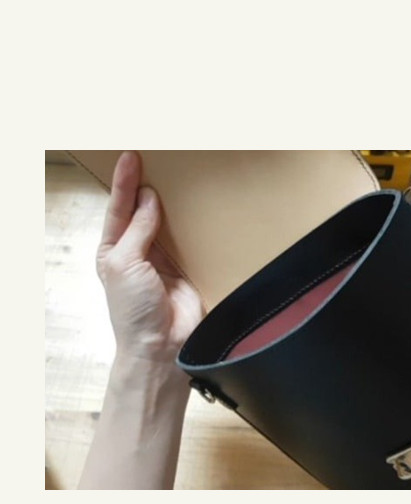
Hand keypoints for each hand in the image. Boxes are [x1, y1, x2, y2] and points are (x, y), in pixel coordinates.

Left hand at [96, 151, 202, 363]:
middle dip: (148, 186)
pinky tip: (203, 207)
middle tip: (158, 157)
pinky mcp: (189, 267)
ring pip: (169, 223)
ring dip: (175, 203)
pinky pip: (193, 240)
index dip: (124, 182)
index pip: (119, 209)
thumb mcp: (125, 264)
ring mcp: (165, 259)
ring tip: (181, 175)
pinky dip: (197, 225)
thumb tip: (149, 199)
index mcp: (114, 250)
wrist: (161, 346)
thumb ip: (138, 230)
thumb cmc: (133, 311)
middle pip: (144, 211)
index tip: (131, 156)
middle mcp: (139, 251)